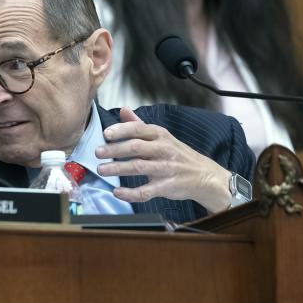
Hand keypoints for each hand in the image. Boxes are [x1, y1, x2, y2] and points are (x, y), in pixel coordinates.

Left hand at [96, 107, 231, 212]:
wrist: (205, 176)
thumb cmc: (178, 155)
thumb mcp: (162, 136)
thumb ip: (140, 125)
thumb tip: (123, 110)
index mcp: (161, 135)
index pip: (139, 129)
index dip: (121, 130)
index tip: (106, 134)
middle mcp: (164, 150)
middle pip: (136, 147)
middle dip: (114, 150)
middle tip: (98, 153)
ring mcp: (166, 169)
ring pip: (139, 167)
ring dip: (118, 168)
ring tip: (102, 170)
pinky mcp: (167, 186)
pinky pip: (146, 191)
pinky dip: (130, 193)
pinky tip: (118, 191)